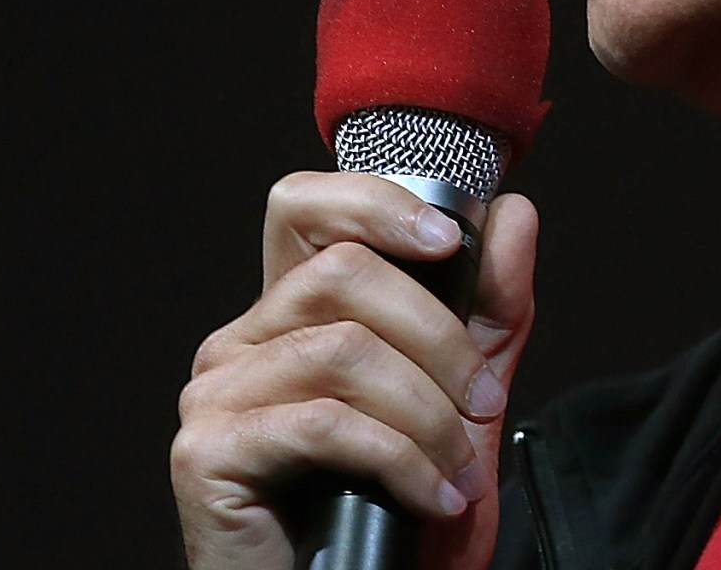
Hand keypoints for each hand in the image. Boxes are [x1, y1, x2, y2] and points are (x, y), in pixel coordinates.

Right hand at [172, 172, 538, 569]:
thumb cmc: (390, 517)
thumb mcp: (460, 404)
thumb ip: (487, 312)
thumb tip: (512, 213)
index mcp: (287, 317)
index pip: (304, 208)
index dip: (376, 203)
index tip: (450, 241)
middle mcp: (239, 343)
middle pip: (343, 274)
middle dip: (439, 338)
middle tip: (485, 401)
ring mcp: (215, 395)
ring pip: (342, 350)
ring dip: (429, 413)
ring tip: (462, 469)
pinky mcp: (208, 452)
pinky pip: (323, 424)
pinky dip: (400, 460)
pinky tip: (434, 497)